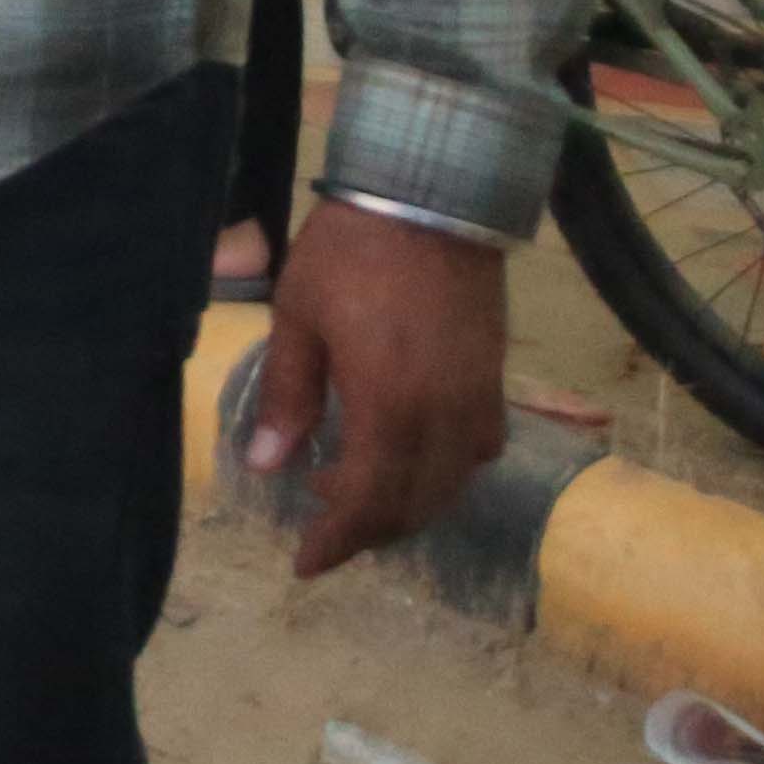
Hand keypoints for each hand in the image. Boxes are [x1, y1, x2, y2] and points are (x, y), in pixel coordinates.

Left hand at [242, 199, 510, 576]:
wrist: (433, 199)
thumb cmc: (351, 253)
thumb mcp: (299, 318)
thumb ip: (288, 396)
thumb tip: (268, 467)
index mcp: (388, 406)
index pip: (366, 502)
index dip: (335, 541)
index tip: (304, 564)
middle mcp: (442, 418)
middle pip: (411, 505)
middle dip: (365, 530)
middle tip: (321, 528)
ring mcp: (478, 402)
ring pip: (448, 486)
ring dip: (403, 504)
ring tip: (350, 490)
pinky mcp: (496, 383)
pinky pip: (476, 452)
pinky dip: (441, 473)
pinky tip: (406, 454)